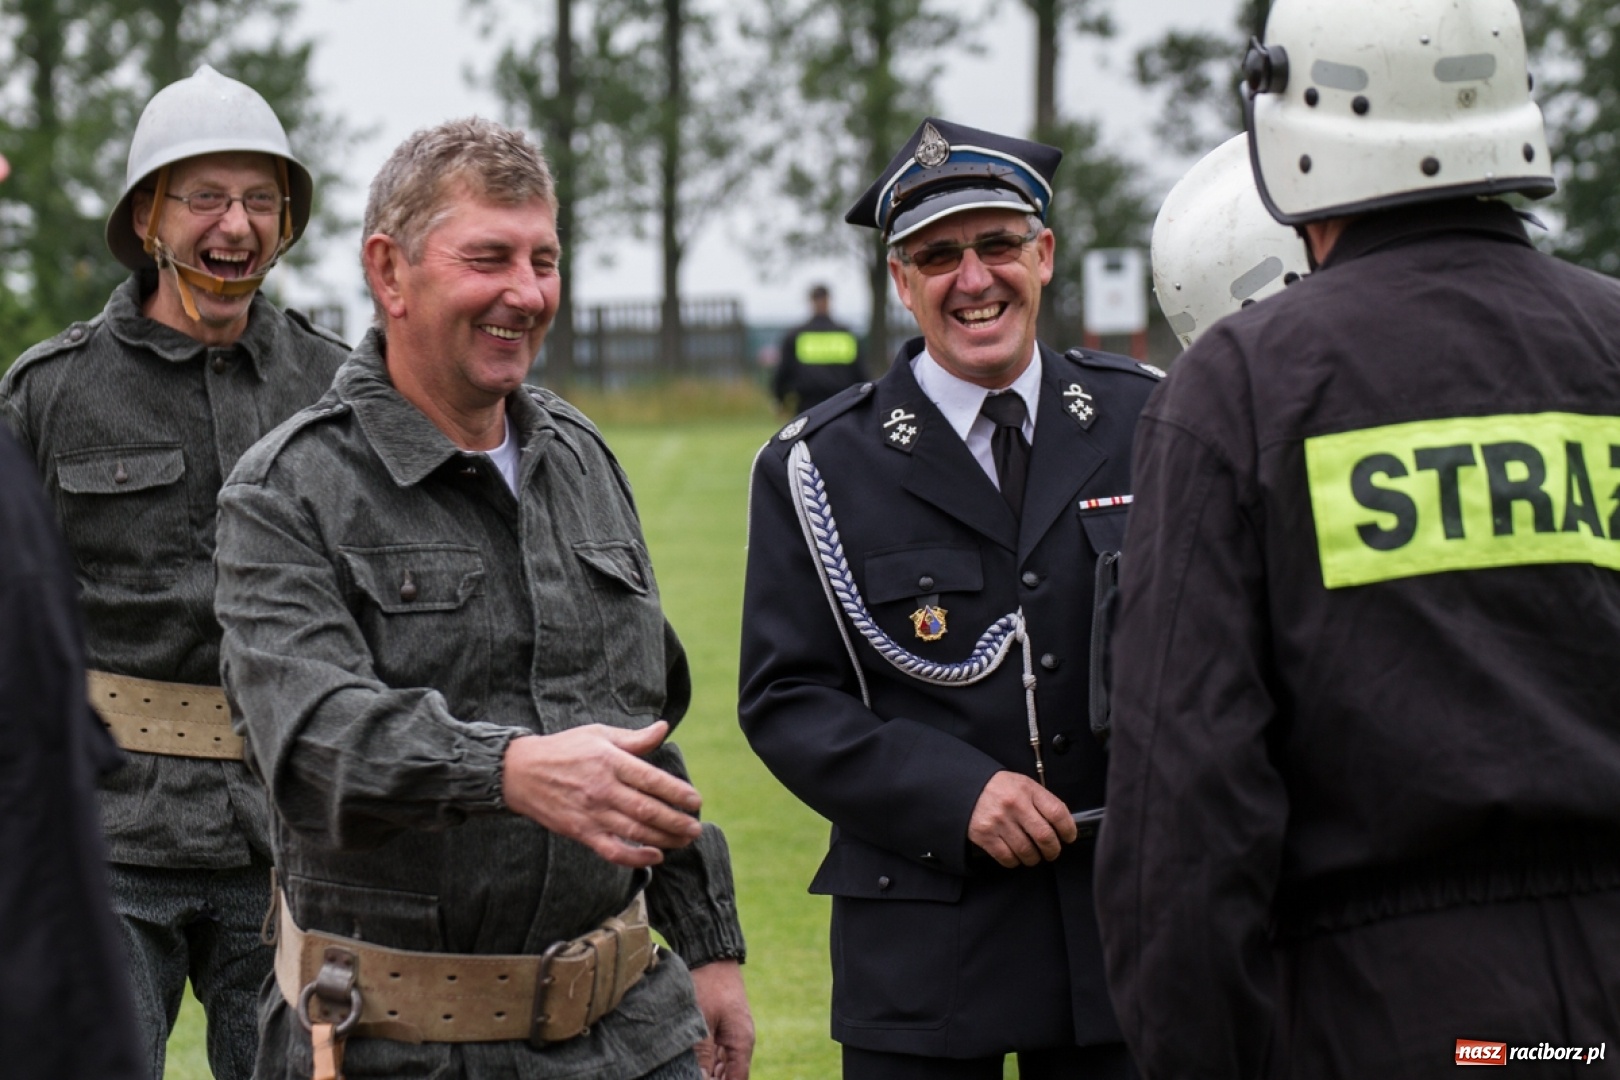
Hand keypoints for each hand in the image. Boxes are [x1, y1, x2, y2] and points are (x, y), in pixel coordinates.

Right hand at [500, 721, 701, 866]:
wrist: (520, 773)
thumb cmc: (564, 749)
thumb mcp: (598, 734)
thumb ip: (633, 738)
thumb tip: (664, 728)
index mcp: (609, 761)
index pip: (651, 779)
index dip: (677, 793)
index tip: (695, 801)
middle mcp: (602, 789)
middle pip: (647, 810)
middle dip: (676, 821)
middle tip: (695, 828)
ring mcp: (591, 813)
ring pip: (635, 832)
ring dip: (664, 839)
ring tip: (684, 841)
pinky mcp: (581, 832)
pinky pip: (612, 850)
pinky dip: (635, 857)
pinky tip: (655, 856)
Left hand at [691, 960, 753, 1079]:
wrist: (711, 955)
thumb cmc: (708, 985)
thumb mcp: (702, 1022)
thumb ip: (703, 1055)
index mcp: (742, 1043)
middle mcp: (741, 1042)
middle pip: (729, 1076)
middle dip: (711, 1078)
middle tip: (685, 1074)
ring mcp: (732, 1035)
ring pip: (721, 1066)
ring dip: (707, 1072)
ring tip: (685, 1069)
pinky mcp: (722, 1029)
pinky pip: (716, 1054)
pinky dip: (705, 1061)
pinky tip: (689, 1062)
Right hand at [967, 770, 1077, 867]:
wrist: (966, 786)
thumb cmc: (999, 788)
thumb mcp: (1023, 784)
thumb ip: (1041, 801)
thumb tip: (1062, 825)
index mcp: (1027, 790)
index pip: (1057, 812)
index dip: (1068, 829)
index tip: (1069, 837)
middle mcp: (1014, 805)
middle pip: (1045, 837)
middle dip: (1053, 850)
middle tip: (1052, 852)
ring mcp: (999, 821)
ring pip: (1027, 851)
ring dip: (1034, 858)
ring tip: (1033, 855)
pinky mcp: (985, 835)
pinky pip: (1008, 858)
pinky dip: (1015, 861)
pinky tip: (1016, 856)